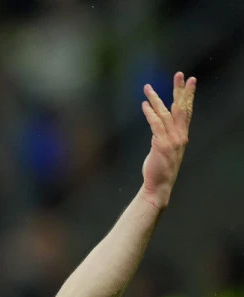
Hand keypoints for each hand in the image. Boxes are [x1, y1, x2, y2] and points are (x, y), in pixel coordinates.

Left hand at [139, 71, 196, 208]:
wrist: (159, 185)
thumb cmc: (160, 168)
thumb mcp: (165, 149)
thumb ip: (165, 136)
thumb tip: (158, 126)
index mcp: (183, 135)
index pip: (187, 111)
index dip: (188, 95)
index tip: (189, 81)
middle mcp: (180, 135)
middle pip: (181, 107)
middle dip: (180, 90)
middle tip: (181, 74)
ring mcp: (172, 139)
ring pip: (165, 113)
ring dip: (156, 98)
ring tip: (148, 87)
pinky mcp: (161, 144)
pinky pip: (155, 124)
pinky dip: (150, 113)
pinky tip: (144, 104)